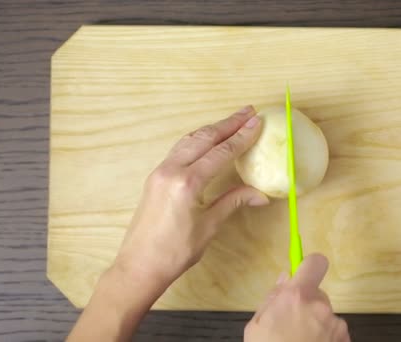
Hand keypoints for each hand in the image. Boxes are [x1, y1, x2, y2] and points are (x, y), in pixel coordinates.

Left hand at [113, 105, 268, 294]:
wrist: (139, 266)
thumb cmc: (174, 252)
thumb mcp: (209, 226)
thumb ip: (233, 202)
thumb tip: (261, 195)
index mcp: (187, 183)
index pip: (221, 152)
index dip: (241, 137)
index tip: (257, 122)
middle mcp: (172, 170)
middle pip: (204, 138)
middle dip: (228, 123)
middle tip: (248, 111)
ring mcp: (160, 171)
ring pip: (189, 140)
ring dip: (212, 128)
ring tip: (232, 120)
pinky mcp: (156, 177)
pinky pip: (179, 149)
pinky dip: (197, 140)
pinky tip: (208, 139)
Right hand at [244, 254, 350, 341]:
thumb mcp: (256, 325)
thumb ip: (273, 298)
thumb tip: (285, 279)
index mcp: (297, 296)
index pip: (315, 262)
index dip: (309, 266)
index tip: (302, 273)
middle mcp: (320, 306)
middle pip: (317, 293)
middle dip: (306, 304)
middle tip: (290, 322)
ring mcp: (335, 326)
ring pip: (325, 316)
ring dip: (315, 325)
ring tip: (298, 341)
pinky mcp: (343, 341)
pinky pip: (333, 333)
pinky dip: (324, 339)